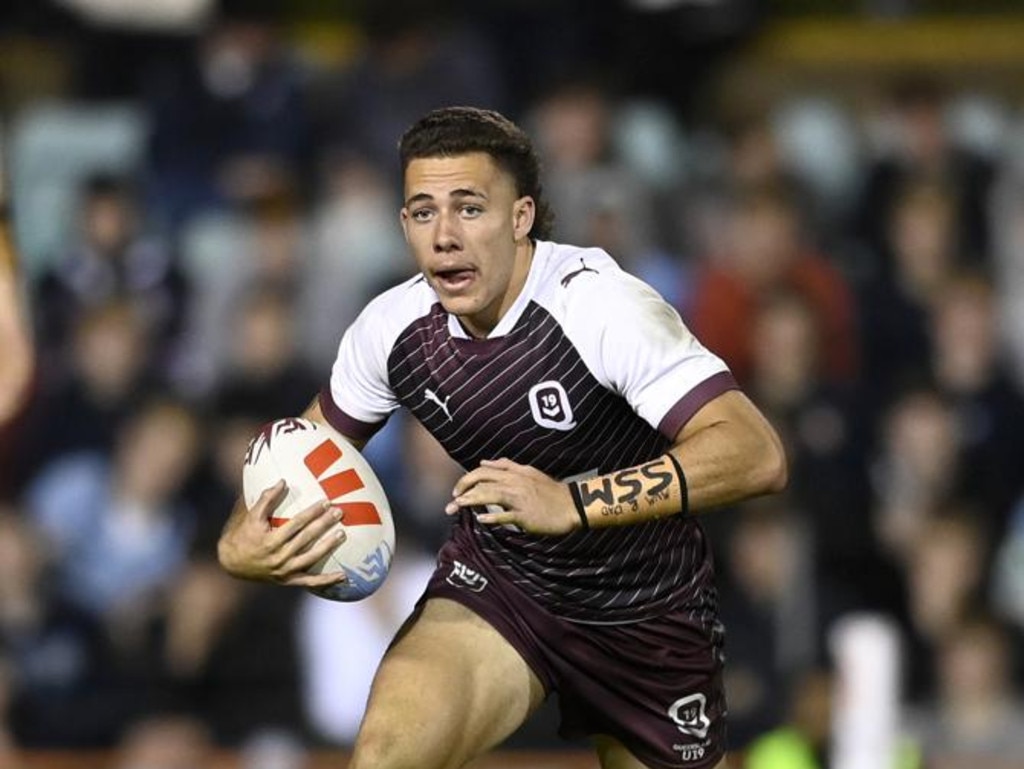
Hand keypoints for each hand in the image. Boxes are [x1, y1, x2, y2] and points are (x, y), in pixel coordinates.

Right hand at [217, 481, 348, 588]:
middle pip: (306, 539)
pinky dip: (326, 580)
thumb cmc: (240, 533)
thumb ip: (265, 499)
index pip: (296, 524)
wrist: (230, 563)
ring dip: (328, 546)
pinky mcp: (287, 580)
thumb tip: (283, 481)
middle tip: (339, 512)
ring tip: (342, 534)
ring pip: (310, 558)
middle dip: (324, 524)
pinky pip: (309, 582)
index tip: (326, 502)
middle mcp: (277, 557)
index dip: (312, 513)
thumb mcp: (248, 515)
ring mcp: (284, 571)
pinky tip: (343, 576)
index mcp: (269, 540)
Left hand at [445, 458, 578, 535]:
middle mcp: (515, 483)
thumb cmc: (550, 491)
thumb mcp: (528, 472)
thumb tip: (484, 462)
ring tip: (457, 507)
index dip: (467, 479)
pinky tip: (480, 520)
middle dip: (463, 489)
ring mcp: (520, 499)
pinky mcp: (525, 515)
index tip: (458, 490)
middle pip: (482, 481)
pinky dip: (491, 517)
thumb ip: (507, 466)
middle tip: (452, 501)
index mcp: (515, 473)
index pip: (484, 471)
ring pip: (489, 495)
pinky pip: (505, 515)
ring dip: (470, 501)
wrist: (571, 505)